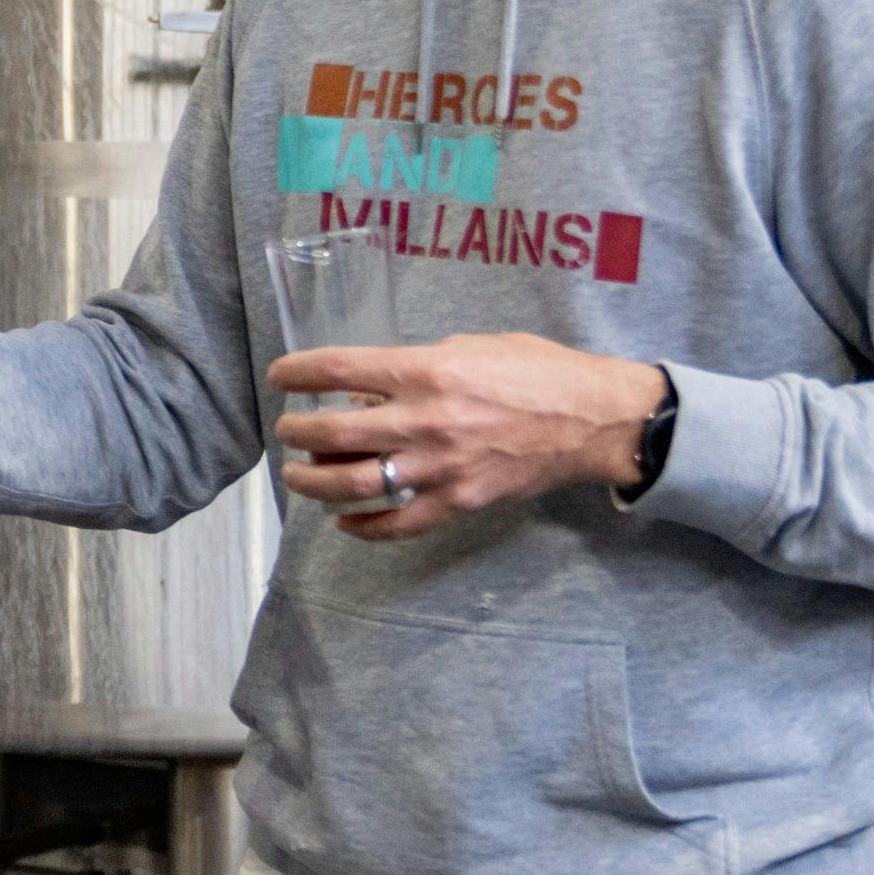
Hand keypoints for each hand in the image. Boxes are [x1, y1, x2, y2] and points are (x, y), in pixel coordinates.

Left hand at [268, 333, 667, 540]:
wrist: (593, 418)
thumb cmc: (535, 370)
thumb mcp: (468, 347)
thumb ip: (413, 367)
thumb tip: (366, 391)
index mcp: (427, 371)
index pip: (338, 370)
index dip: (297, 372)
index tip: (280, 374)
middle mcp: (427, 421)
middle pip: (333, 433)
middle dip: (297, 432)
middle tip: (287, 429)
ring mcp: (442, 468)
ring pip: (355, 485)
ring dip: (314, 482)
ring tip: (298, 475)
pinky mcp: (460, 502)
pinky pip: (399, 525)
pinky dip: (363, 527)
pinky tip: (344, 520)